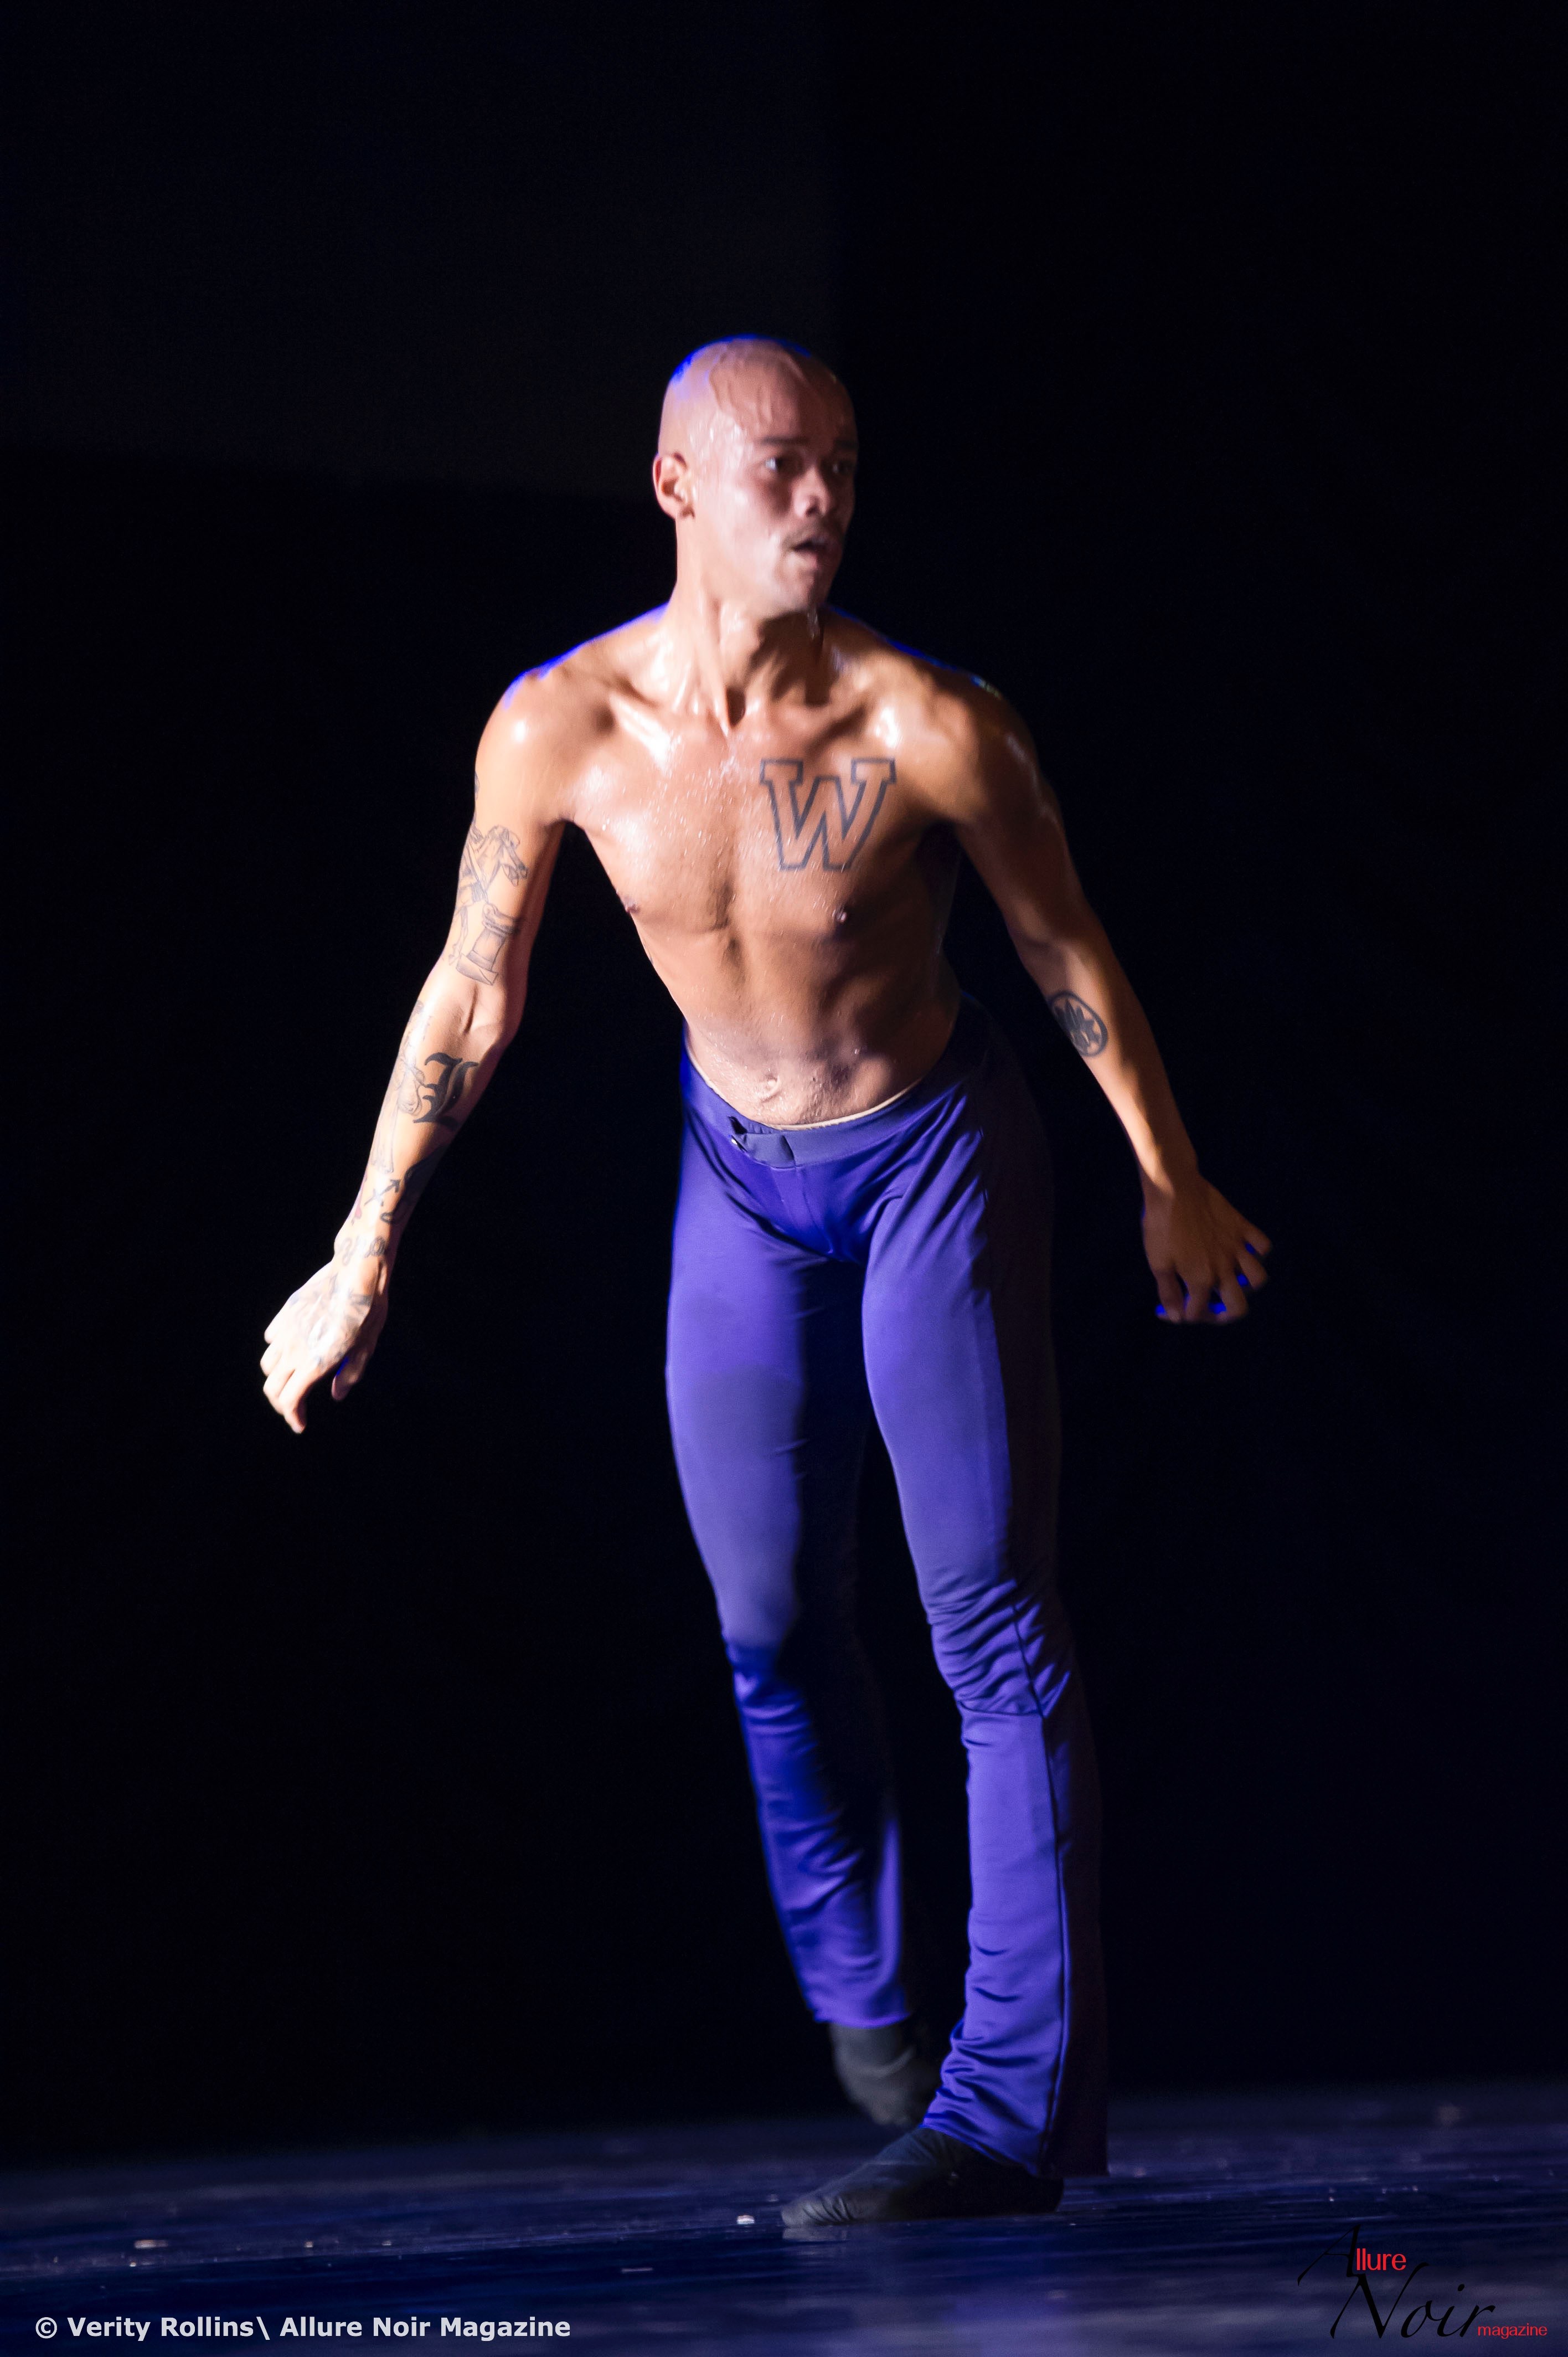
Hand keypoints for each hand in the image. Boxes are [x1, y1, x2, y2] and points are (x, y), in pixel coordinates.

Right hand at [260, 1242, 388, 1432]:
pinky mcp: (286, 1313)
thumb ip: (349, 1374)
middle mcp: (294, 1349)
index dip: (292, 1417)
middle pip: (273, 1387)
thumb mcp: (366, 1347)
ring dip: (277, 1378)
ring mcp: (287, 1330)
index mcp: (314, 1363)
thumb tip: (335, 1394)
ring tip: (292, 1380)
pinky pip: (271, 1339)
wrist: (357, 1271)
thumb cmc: (367, 1310)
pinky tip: (292, 1350)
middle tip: (295, 1409)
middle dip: (281, 1404)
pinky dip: (277, 1351)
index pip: (290, 1400)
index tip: (300, 1425)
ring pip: (268, 1363)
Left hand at [1142, 1177, 1270, 1323]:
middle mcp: (1223, 1268)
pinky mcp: (1241, 1227)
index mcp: (1200, 1279)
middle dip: (1226, 1314)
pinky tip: (1244, 1252)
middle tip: (1213, 1308)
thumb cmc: (1161, 1225)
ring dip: (1247, 1286)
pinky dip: (1258, 1252)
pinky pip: (1263, 1245)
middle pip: (1238, 1306)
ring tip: (1231, 1281)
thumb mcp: (1158, 1262)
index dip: (1184, 1315)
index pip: (1198, 1313)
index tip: (1173, 1308)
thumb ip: (1169, 1292)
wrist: (1173, 1188)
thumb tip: (1177, 1318)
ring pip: (1257, 1278)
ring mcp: (1235, 1247)